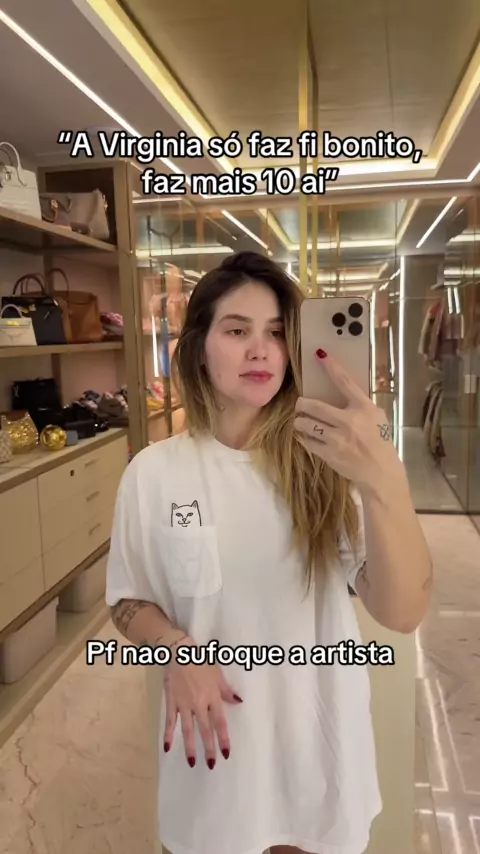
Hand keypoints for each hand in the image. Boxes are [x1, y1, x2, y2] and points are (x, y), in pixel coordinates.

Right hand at [163, 637, 241, 769]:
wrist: (179, 652)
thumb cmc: (201, 662)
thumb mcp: (217, 674)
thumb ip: (227, 691)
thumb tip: (238, 702)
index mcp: (212, 697)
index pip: (220, 722)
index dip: (223, 738)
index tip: (226, 753)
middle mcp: (199, 704)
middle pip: (205, 730)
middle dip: (209, 748)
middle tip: (211, 765)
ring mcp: (184, 705)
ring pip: (188, 730)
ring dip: (190, 747)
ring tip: (192, 762)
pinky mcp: (171, 703)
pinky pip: (170, 722)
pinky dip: (168, 735)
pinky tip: (167, 749)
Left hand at [294, 352, 403, 491]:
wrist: (381, 472)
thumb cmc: (381, 442)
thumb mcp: (377, 418)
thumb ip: (360, 405)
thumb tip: (342, 391)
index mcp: (364, 408)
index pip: (345, 382)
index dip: (332, 367)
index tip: (320, 355)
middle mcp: (349, 421)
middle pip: (315, 406)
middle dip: (302, 404)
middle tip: (300, 404)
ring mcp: (337, 439)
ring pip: (306, 424)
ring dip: (300, 421)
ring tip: (301, 421)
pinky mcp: (329, 454)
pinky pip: (307, 441)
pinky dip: (303, 437)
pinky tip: (305, 436)